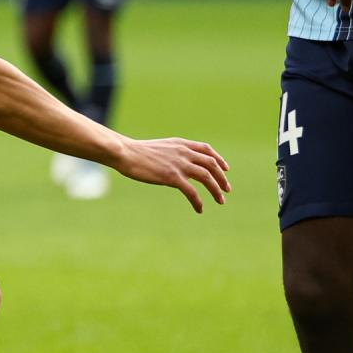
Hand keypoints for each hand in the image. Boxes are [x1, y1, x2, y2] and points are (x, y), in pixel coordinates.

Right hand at [110, 137, 230, 212]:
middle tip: (227, 189)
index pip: (206, 149)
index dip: (218, 159)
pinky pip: (192, 192)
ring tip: (221, 200)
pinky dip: (198, 201)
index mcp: (180, 144)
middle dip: (221, 177)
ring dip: (216, 190)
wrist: (126, 153)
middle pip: (211, 164)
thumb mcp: (159, 148)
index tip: (225, 168)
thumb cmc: (136, 152)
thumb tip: (174, 163)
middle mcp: (183, 152)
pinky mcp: (172, 177)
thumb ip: (171, 153)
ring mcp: (179, 164)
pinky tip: (200, 209)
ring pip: (206, 177)